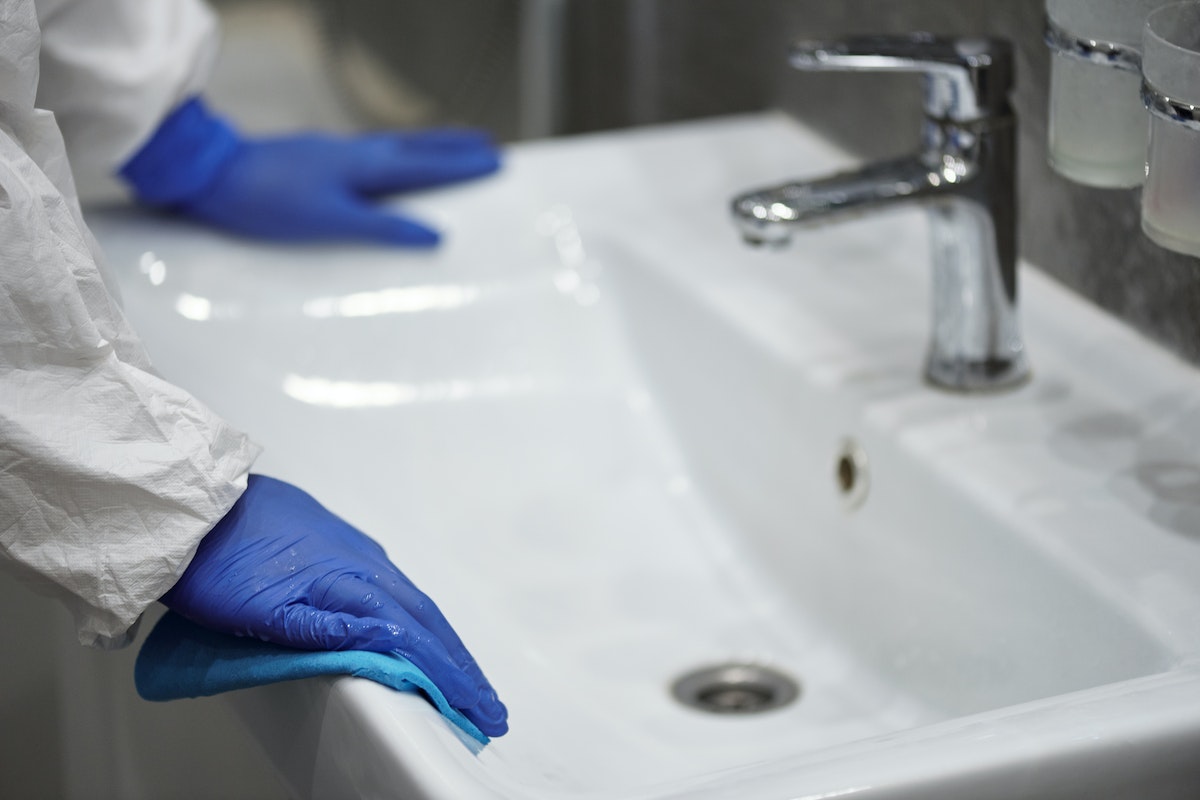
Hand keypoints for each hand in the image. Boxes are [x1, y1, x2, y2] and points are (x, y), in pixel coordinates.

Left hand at [121, 98, 499, 245]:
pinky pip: (374, 155)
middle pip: (417, 149)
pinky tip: (391, 164)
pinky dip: (398, 156)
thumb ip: (383, 228)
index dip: (463, 166)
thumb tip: (434, 235)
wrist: (211, 176)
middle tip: (488, 147)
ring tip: (452, 150)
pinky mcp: (317, 159)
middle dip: (454, 149)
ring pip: (396, 148)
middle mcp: (356, 154)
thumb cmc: (267, 201)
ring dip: (429, 149)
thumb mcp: (330, 221)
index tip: (497, 162)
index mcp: (365, 167)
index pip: (427, 167)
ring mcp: (336, 154)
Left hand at [162, 474, 506, 736]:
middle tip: (490, 705)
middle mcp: (364, 563)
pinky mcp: (341, 545)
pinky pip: (395, 587)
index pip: (413, 639)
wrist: (192, 507)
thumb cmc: (216, 563)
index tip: (480, 710)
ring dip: (444, 642)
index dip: (450, 678)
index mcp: (348, 583)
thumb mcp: (263, 610)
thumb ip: (326, 630)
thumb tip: (390, 644)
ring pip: (413, 602)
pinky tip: (417, 629)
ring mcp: (354, 550)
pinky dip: (418, 617)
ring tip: (462, 676)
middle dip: (462, 665)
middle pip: (427, 621)